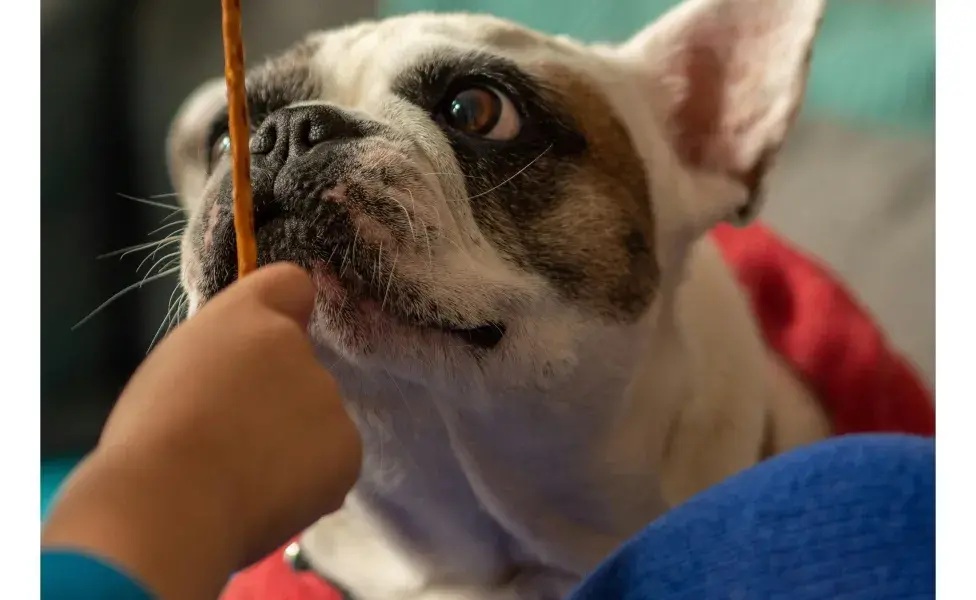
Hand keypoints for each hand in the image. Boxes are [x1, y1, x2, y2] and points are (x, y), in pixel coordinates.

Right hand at [42, 263, 361, 599]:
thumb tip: (248, 373)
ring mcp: (329, 397)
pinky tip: (265, 497)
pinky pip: (330, 462)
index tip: (263, 347)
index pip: (290, 286)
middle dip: (275, 397)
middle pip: (297, 367)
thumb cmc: (151, 438)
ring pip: (313, 419)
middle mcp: (299, 346)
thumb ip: (222, 356)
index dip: (280, 315)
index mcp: (249, 316)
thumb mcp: (174, 369)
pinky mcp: (348, 449)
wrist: (171, 506)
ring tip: (238, 477)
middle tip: (228, 438)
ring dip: (290, 443)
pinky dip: (307, 481)